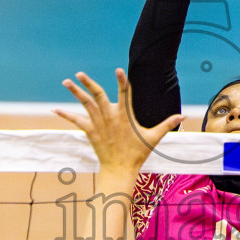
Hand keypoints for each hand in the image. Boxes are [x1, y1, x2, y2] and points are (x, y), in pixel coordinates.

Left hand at [55, 69, 183, 175]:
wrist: (120, 169)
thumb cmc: (137, 153)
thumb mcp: (153, 137)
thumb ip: (167, 124)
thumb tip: (184, 117)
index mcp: (125, 115)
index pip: (125, 93)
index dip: (122, 81)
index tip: (119, 70)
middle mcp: (110, 117)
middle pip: (97, 95)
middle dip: (88, 83)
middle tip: (79, 73)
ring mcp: (99, 124)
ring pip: (85, 104)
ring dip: (75, 92)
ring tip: (66, 81)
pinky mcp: (90, 132)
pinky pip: (76, 120)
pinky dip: (65, 114)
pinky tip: (55, 108)